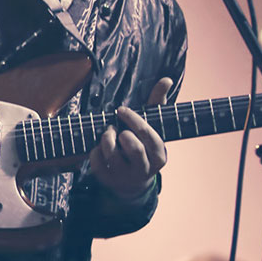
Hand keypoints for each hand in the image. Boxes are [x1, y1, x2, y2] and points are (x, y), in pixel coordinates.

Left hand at [89, 78, 171, 198]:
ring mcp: (127, 177)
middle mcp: (145, 169)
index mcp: (159, 154)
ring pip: (113, 156)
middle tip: (113, 126)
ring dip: (106, 139)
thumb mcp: (152, 125)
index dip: (132, 119)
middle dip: (120, 133)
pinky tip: (99, 147)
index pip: (147, 134)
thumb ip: (157, 102)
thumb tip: (166, 79)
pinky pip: (97, 163)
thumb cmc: (143, 143)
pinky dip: (94, 151)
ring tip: (107, 134)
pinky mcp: (109, 181)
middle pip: (134, 148)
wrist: (133, 180)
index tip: (120, 110)